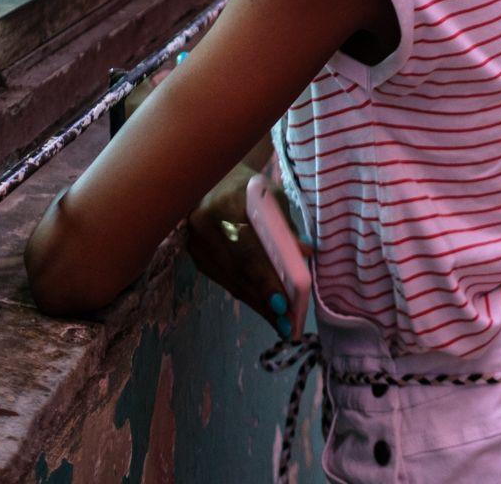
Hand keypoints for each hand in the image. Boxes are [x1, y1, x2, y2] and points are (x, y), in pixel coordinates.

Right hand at [178, 159, 292, 336]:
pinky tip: (263, 307)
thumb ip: (286, 225)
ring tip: (280, 323)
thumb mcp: (273, 197)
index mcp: (225, 204)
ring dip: (256, 304)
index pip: (246, 249)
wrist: (215, 177)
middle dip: (264, 300)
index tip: (282, 303)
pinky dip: (246, 293)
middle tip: (287, 324)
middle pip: (237, 272)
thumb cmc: (250, 187)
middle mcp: (203, 224)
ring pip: (229, 281)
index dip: (264, 278)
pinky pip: (224, 280)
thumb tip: (305, 253)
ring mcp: (195, 242)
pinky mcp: (196, 254)